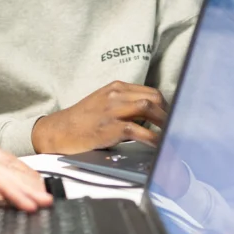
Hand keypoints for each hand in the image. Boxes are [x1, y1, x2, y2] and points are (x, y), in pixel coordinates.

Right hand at [31, 81, 167, 153]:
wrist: (58, 131)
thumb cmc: (81, 121)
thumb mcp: (103, 104)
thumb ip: (124, 105)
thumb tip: (150, 118)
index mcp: (115, 87)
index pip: (151, 92)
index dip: (166, 106)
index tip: (173, 117)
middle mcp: (115, 95)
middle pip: (154, 98)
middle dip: (168, 113)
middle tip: (176, 128)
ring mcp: (112, 110)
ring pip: (149, 108)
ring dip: (165, 123)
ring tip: (171, 135)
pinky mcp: (109, 127)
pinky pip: (139, 130)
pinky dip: (153, 138)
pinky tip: (159, 146)